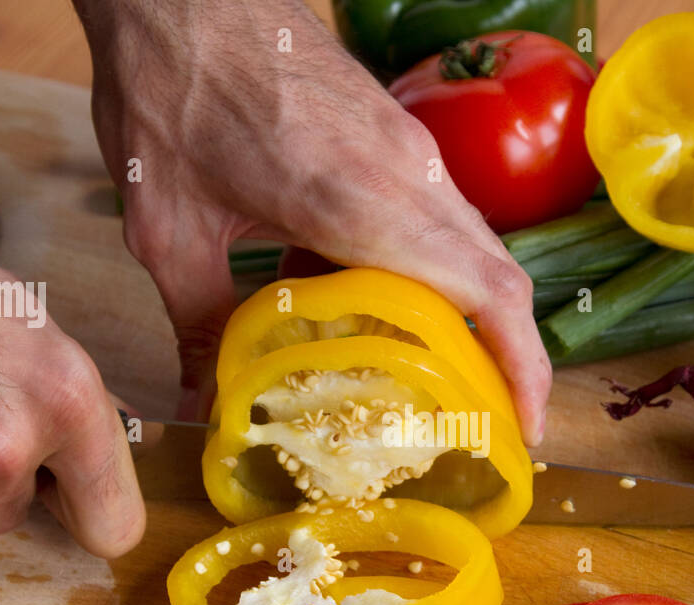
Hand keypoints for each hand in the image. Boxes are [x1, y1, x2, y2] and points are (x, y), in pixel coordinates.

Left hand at [75, 0, 550, 442]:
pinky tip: (383, 306)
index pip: (486, 289)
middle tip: (494, 422)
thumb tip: (206, 404)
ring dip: (477, 314)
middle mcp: (407, 171)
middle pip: (500, 274)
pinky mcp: (393, 133)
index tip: (525, 423)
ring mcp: (407, 147)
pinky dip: (437, 272)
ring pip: (476, 245)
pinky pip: (441, 215)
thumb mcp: (168, 228)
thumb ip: (199, 324)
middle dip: (513, 355)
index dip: (521, 364)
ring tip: (448, 380)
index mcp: (361, 199)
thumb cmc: (172, 91)